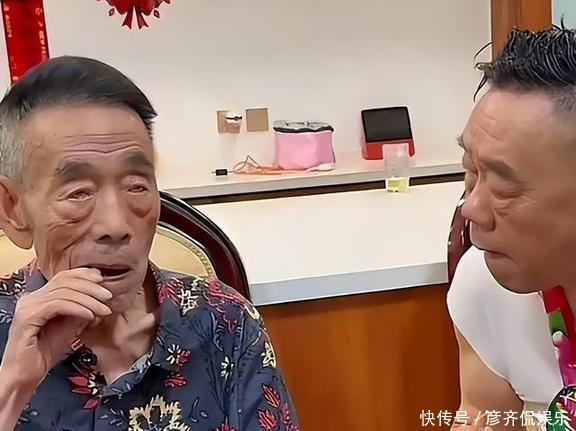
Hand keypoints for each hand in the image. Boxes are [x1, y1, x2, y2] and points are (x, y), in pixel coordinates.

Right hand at [0, 268, 111, 391]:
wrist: (25, 376)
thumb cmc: (45, 354)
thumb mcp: (69, 327)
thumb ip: (81, 311)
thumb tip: (100, 298)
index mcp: (39, 297)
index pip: (64, 276)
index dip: (85, 275)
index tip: (104, 280)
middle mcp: (31, 298)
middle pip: (65, 280)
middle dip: (91, 287)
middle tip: (109, 296)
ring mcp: (28, 306)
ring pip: (64, 292)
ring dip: (88, 299)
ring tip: (104, 309)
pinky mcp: (28, 317)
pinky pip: (58, 305)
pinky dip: (78, 308)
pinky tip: (90, 316)